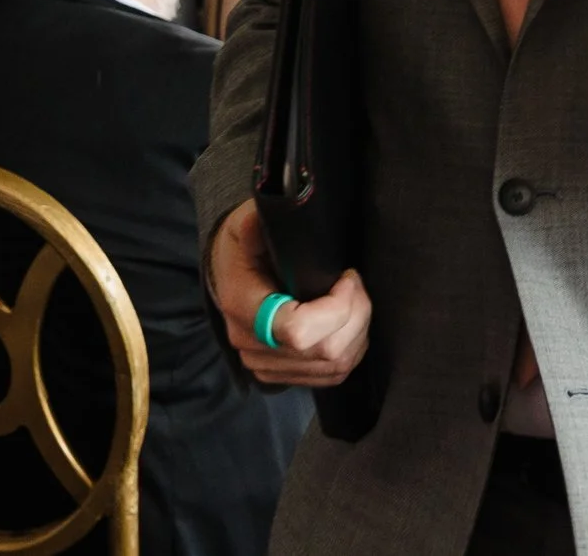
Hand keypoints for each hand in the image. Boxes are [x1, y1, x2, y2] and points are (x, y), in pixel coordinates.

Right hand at [208, 199, 370, 387]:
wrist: (229, 274)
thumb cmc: (245, 246)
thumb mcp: (248, 224)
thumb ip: (260, 220)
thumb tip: (276, 210)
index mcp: (242, 305)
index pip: (297, 331)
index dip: (336, 307)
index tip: (347, 276)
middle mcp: (251, 345)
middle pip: (325, 351)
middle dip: (357, 315)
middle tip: (356, 285)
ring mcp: (265, 365)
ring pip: (334, 367)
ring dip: (358, 332)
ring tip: (354, 301)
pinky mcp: (280, 375)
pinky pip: (330, 376)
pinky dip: (350, 349)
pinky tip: (347, 322)